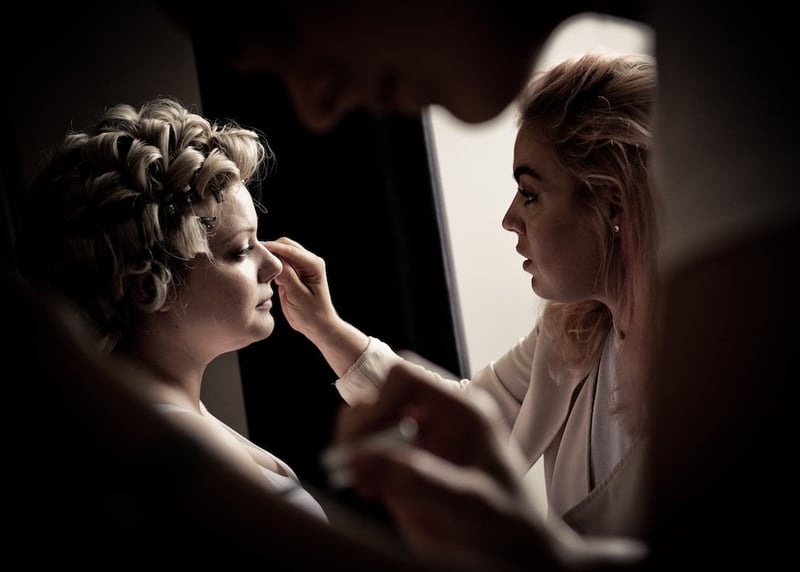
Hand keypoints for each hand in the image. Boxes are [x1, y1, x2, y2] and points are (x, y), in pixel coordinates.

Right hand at [263, 236, 337, 340]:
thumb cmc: (311, 313)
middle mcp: (308, 262)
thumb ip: (286, 275)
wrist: (317, 326)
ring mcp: (300, 267)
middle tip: (253, 256)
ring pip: (281, 253)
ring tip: (255, 263)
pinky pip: (279, 263)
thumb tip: (273, 259)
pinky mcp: (292, 274)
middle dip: (270, 249)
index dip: (272, 248)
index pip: (290, 250)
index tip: (256, 248)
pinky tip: (262, 272)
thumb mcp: (297, 295)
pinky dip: (271, 265)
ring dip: (270, 256)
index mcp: (314, 264)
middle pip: (285, 246)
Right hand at [331, 362, 555, 566]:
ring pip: (368, 425)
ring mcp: (418, 443)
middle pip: (380, 397)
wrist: (513, 557)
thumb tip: (363, 458)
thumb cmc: (506, 524)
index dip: (377, 404)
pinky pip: (368, 455)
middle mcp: (436, 420)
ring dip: (354, 449)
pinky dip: (357, 469)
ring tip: (361, 484)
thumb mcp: (469, 502)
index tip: (363, 441)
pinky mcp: (404, 468)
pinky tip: (367, 492)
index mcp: (462, 411)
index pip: (406, 380)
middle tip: (350, 462)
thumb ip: (420, 479)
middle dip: (359, 427)